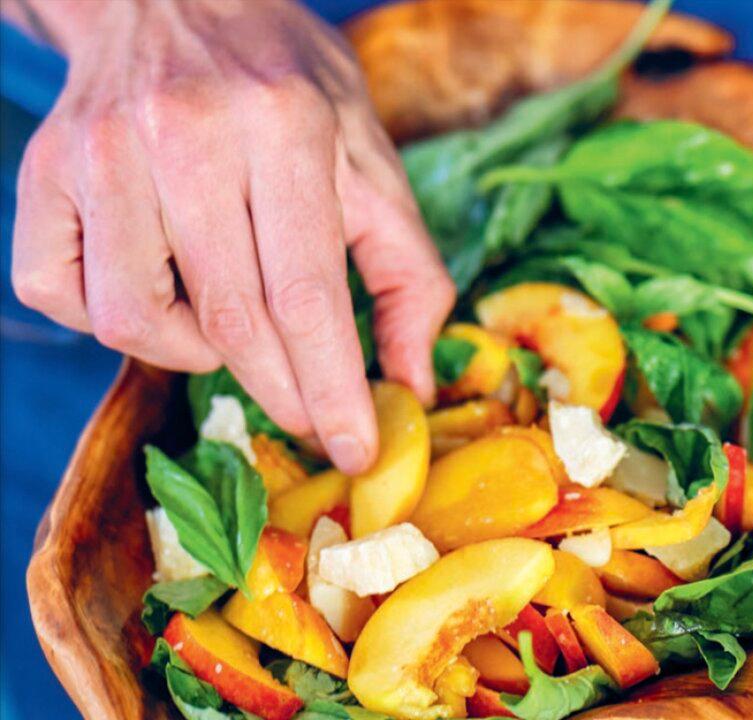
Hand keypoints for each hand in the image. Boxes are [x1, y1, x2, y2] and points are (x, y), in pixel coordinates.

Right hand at [9, 0, 454, 472]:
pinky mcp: (43, 171)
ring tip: (233, 323)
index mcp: (284, 125)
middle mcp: (183, 134)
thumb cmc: (287, 87)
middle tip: (311, 418)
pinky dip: (115, 320)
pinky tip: (161, 289)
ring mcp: (100, 152)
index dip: (331, 388)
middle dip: (283, 394)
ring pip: (134, 320)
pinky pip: (60, 294)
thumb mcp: (370, 156)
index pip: (305, 293)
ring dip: (195, 354)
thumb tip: (413, 382)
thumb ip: (406, 269)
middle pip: (230, 319)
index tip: (354, 449)